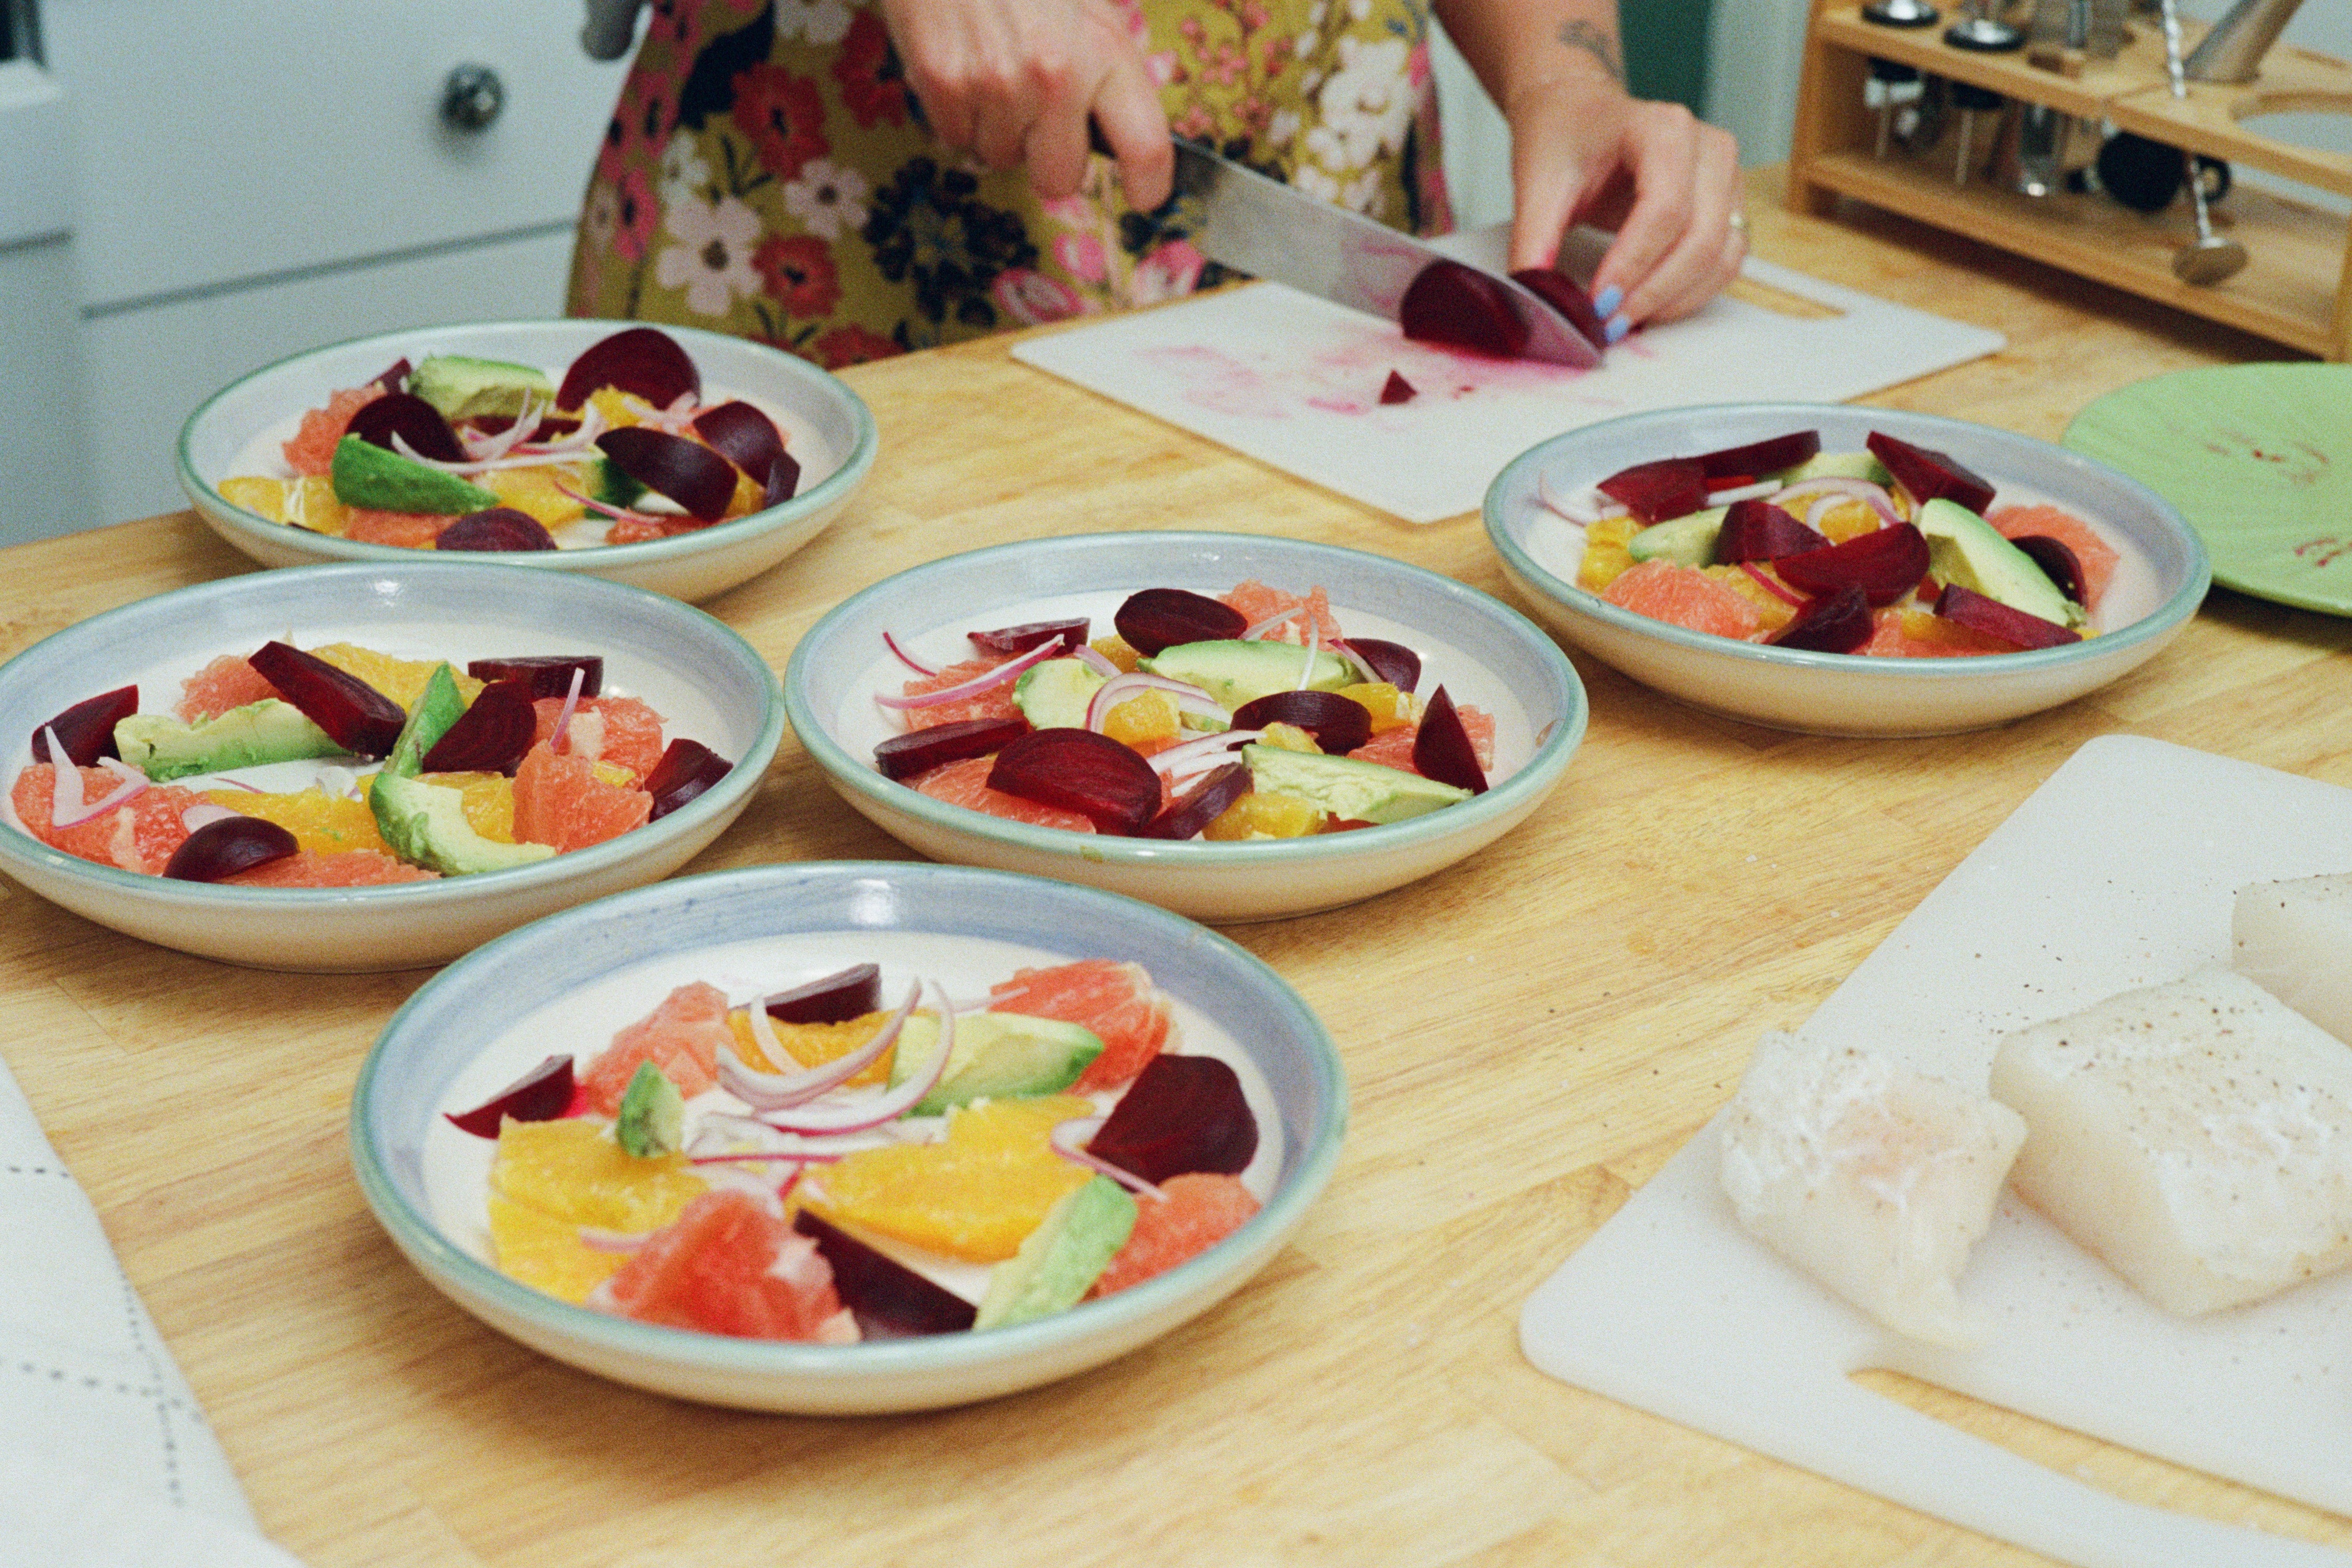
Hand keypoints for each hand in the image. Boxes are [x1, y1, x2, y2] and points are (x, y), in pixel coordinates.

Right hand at [878, 0, 1174, 209]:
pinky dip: (959, 114)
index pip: (1146, 148)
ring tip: (995, 69)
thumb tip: (1124, 134)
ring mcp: (995, 86)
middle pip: (1058, 179)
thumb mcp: (1090, 9)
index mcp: (1104, 54)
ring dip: (998, 129)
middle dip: (1048, 160)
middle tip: (1039, 121)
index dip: (1149, 186)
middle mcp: (1054, 78)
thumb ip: (1110, 71)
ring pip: (1001, 158)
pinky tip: (965, 66)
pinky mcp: (944, 86)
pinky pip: (957, 139)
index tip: (1144, 195)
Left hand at [1502, 70, 1743, 333]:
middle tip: (1608, 322)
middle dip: (1653, 292)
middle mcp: (1708, 149)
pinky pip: (1726, 263)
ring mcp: (1725, 178)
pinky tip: (1650, 307)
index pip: (1664, 209)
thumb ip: (1533, 239)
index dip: (1632, 265)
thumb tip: (1535, 296)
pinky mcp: (1727, 207)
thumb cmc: (1564, 135)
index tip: (1597, 302)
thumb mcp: (1538, 182)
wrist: (1577, 112)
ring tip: (1625, 319)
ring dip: (1675, 300)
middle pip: (1700, 238)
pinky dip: (1691, 295)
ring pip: (1720, 256)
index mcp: (1664, 129)